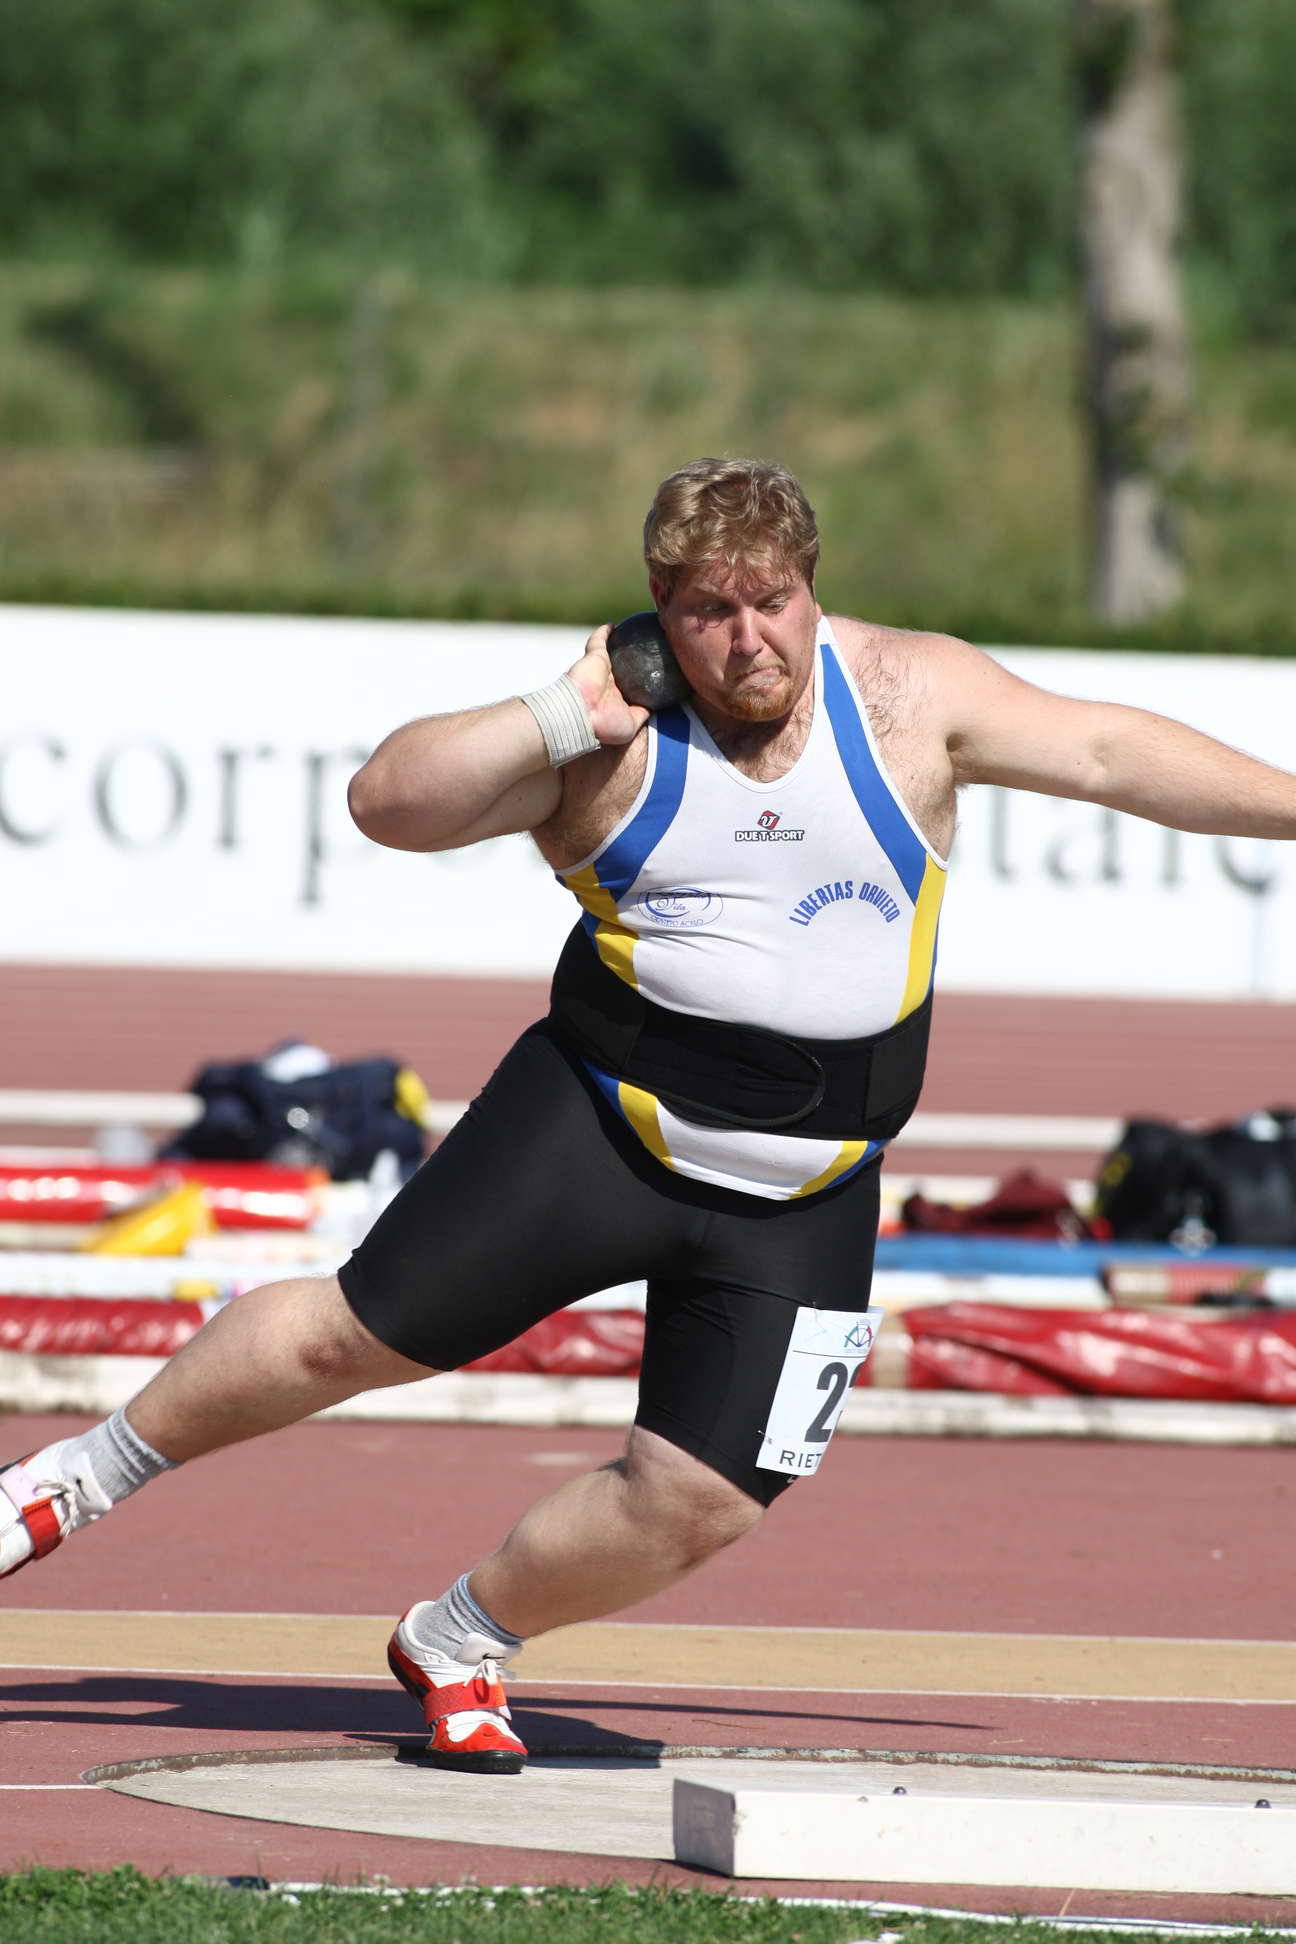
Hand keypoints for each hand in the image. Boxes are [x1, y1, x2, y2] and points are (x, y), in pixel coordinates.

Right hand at [566, 624, 650, 746]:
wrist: (582, 716)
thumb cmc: (605, 724)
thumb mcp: (631, 724)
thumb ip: (641, 713)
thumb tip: (654, 707)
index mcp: (615, 698)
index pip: (628, 686)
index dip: (638, 681)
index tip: (653, 674)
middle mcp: (607, 682)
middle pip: (622, 667)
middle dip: (631, 661)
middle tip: (648, 651)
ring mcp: (600, 669)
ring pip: (611, 652)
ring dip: (620, 644)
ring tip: (634, 635)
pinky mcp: (594, 657)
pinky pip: (599, 640)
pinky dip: (604, 632)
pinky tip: (614, 625)